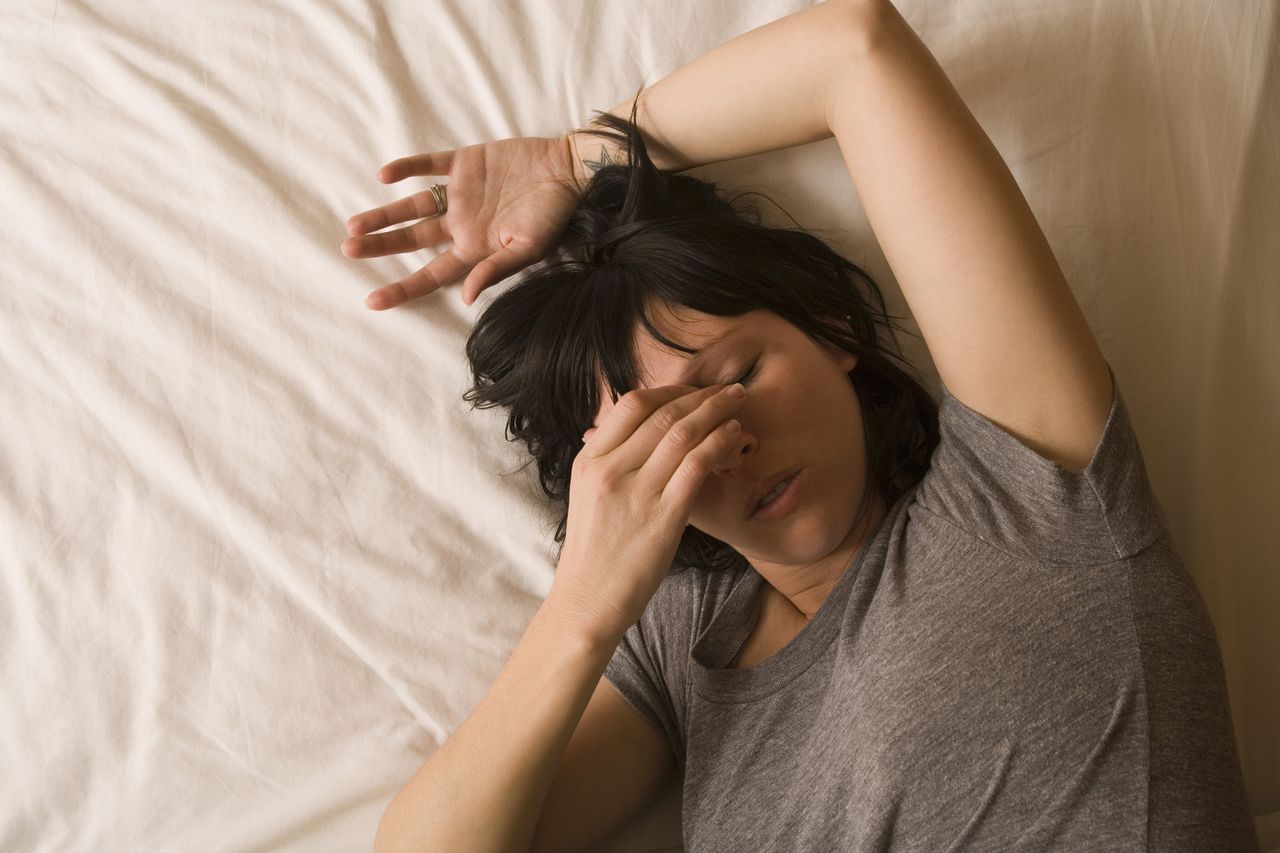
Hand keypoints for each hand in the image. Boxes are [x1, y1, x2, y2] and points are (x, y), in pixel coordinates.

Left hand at [342, 135, 582, 309]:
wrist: (567, 169)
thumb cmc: (553, 215)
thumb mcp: (528, 249)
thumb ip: (495, 270)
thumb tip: (467, 297)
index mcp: (474, 249)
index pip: (431, 275)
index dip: (402, 289)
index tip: (372, 301)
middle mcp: (462, 224)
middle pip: (413, 240)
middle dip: (381, 246)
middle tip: (348, 249)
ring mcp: (460, 194)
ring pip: (412, 206)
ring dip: (384, 214)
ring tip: (353, 224)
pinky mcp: (464, 163)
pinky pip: (428, 165)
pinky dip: (407, 168)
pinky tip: (384, 176)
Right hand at [550, 382, 749, 642]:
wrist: (587, 601)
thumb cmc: (594, 551)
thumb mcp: (588, 494)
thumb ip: (610, 460)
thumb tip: (638, 429)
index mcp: (589, 460)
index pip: (631, 405)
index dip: (669, 390)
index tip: (694, 391)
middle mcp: (609, 470)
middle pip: (661, 413)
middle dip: (701, 394)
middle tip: (728, 389)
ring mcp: (635, 493)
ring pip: (681, 434)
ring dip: (716, 411)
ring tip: (739, 402)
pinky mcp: (661, 519)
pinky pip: (695, 467)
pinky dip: (718, 444)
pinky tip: (735, 436)